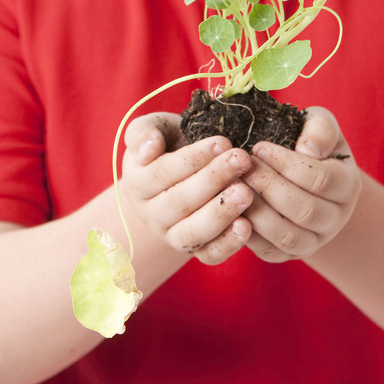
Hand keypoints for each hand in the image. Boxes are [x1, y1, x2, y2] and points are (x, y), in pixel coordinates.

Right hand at [122, 112, 253, 263]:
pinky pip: (208, 255)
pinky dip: (227, 245)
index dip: (194, 158)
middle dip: (213, 180)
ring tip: (246, 193)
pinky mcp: (195, 250)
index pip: (163, 172)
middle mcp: (151, 214)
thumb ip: (143, 133)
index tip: (223, 142)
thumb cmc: (170, 143)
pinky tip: (247, 227)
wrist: (181, 172)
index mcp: (137, 182)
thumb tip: (148, 150)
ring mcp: (171, 235)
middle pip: (179, 202)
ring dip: (221, 214)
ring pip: (192, 233)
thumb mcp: (154, 128)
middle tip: (242, 161)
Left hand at [243, 106, 360, 262]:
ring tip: (236, 188)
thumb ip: (320, 129)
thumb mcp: (319, 124)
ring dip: (258, 213)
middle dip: (269, 187)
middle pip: (306, 211)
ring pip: (289, 237)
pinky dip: (250, 235)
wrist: (303, 173)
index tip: (258, 147)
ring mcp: (315, 240)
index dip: (287, 164)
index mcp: (347, 184)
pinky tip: (234, 211)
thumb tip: (308, 150)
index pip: (321, 179)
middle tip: (243, 168)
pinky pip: (271, 253)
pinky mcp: (290, 254)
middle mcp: (336, 217)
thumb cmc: (308, 141)